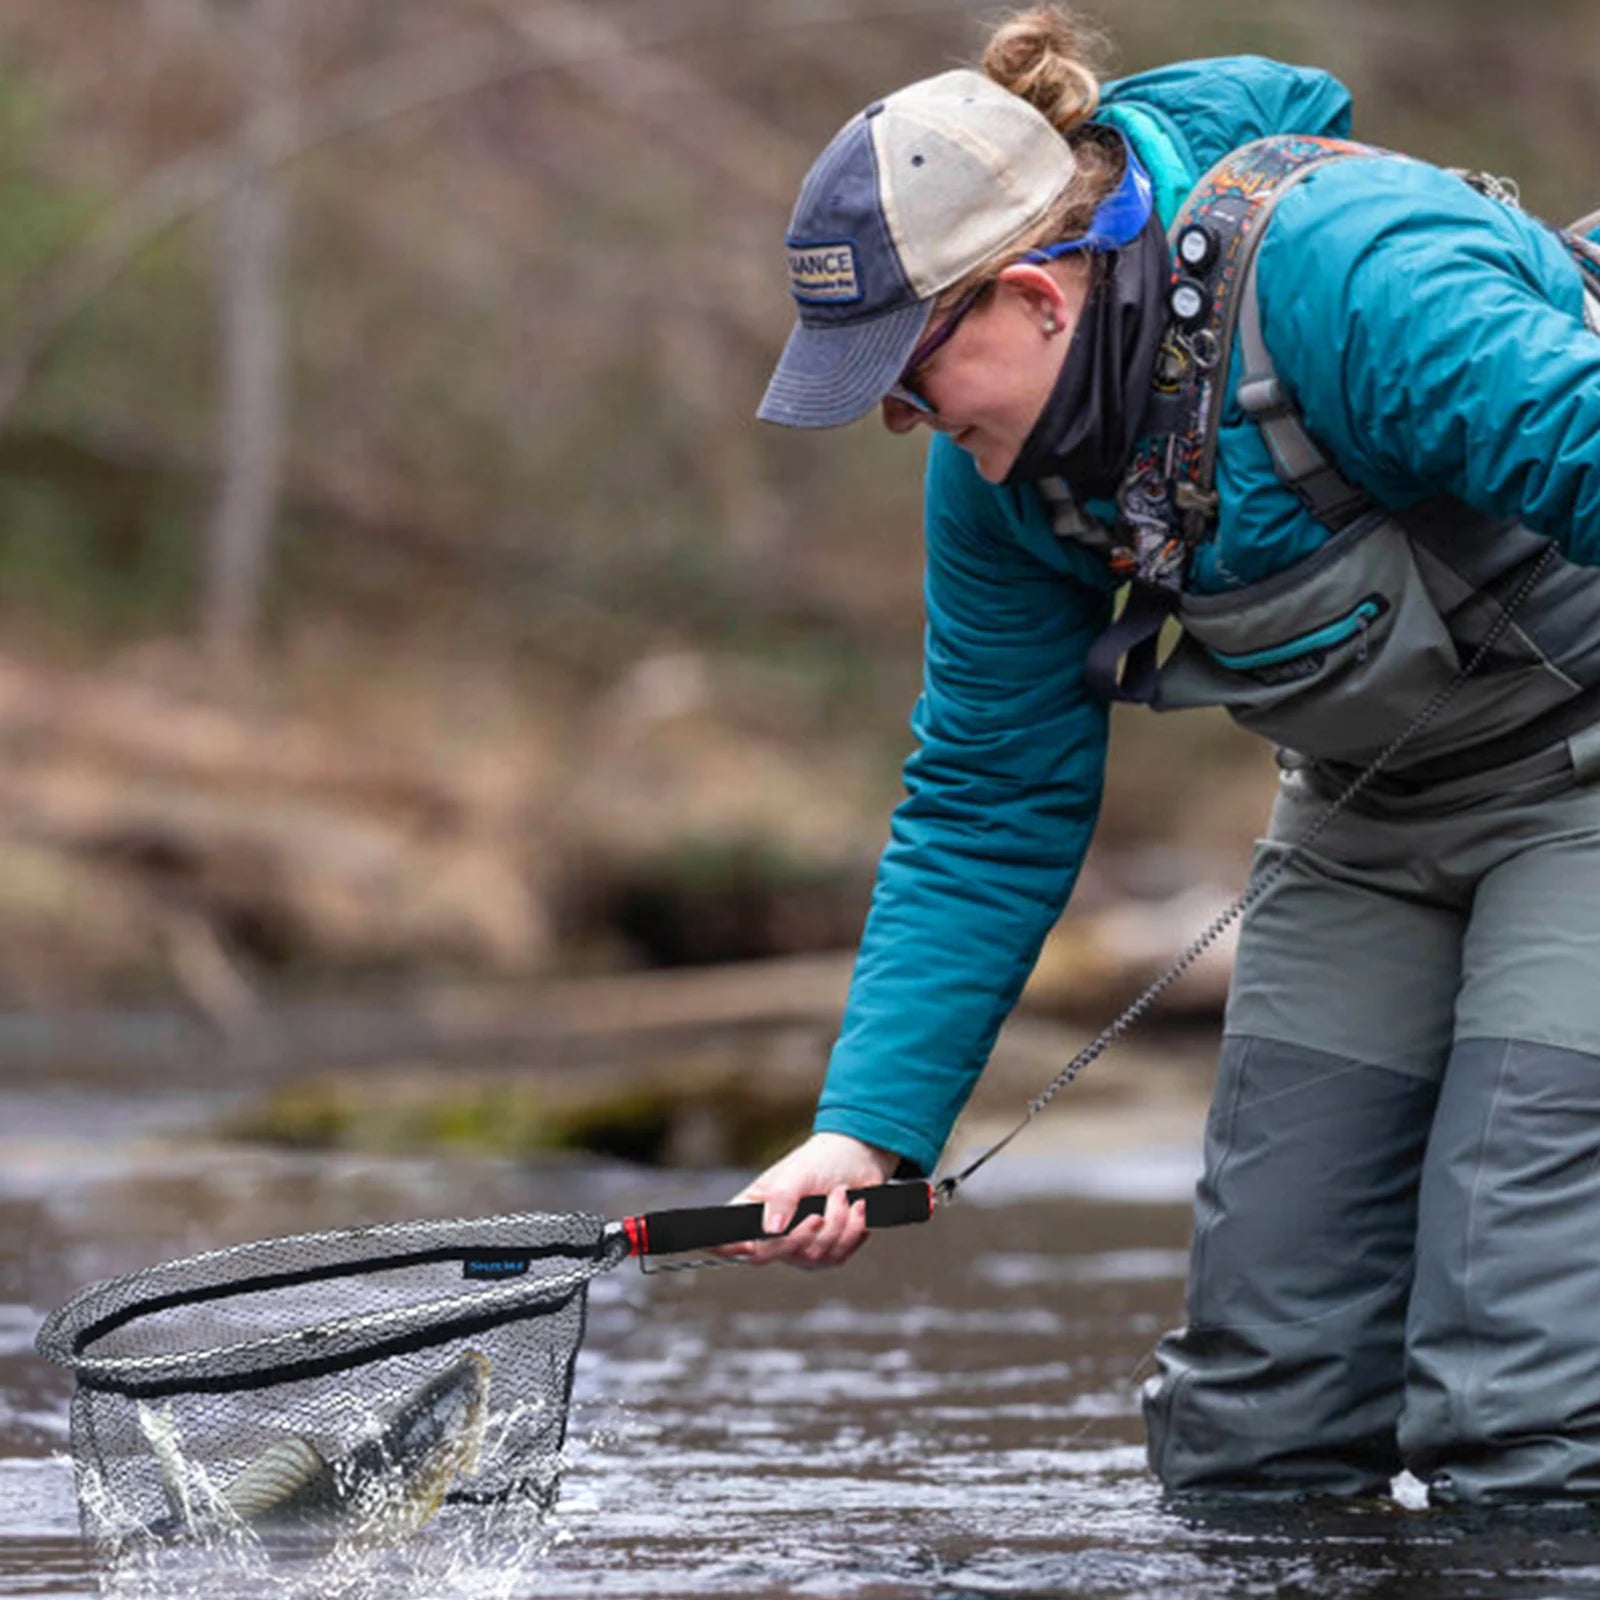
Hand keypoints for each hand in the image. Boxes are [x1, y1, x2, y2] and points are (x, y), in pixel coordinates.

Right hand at [724, 1132, 900, 1268]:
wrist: (857, 1159)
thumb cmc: (820, 1161)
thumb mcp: (796, 1173)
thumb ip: (781, 1199)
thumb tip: (770, 1231)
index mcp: (751, 1210)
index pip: (725, 1238)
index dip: (727, 1247)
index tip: (748, 1244)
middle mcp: (770, 1235)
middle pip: (770, 1255)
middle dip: (801, 1235)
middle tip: (819, 1213)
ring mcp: (798, 1248)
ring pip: (812, 1256)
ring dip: (835, 1223)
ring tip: (841, 1194)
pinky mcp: (826, 1253)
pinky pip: (838, 1256)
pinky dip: (852, 1230)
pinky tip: (855, 1208)